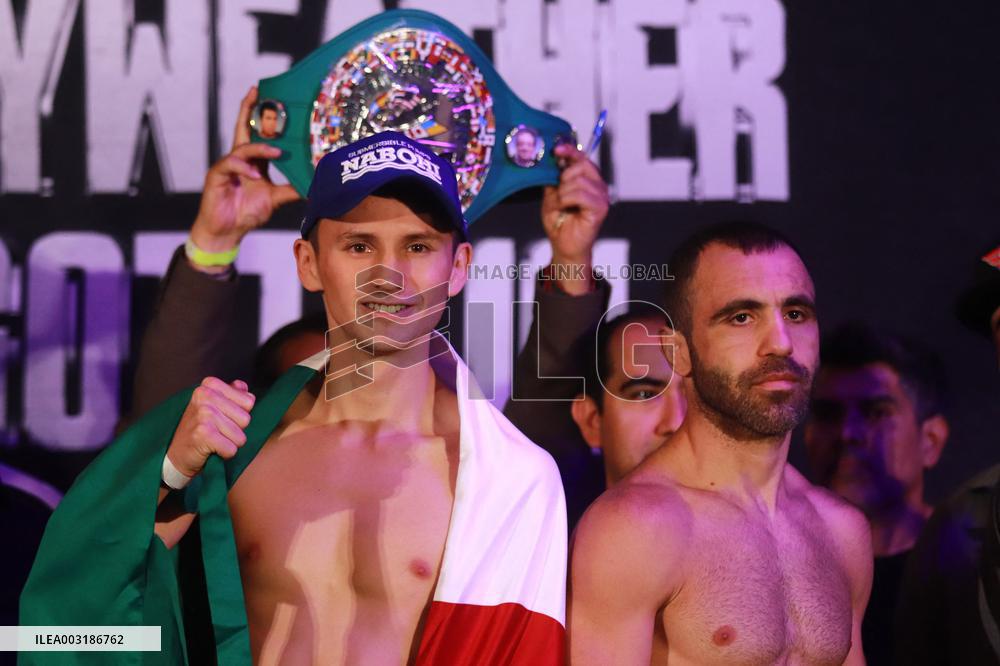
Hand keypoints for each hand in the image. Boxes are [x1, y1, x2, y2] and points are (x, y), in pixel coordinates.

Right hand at [165, 377, 255, 477]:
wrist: (177, 453)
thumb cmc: (200, 428)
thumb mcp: (215, 405)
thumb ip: (233, 394)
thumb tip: (245, 388)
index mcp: (210, 385)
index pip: (249, 402)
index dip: (239, 415)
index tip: (222, 418)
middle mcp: (206, 395)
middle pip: (246, 419)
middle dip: (236, 430)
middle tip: (217, 431)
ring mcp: (203, 414)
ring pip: (240, 436)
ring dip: (230, 443)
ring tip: (214, 440)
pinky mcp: (203, 433)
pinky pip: (231, 449)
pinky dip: (225, 453)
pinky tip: (211, 449)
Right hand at [189, 87, 299, 252]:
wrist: (227, 231)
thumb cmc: (247, 212)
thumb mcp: (275, 198)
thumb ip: (291, 189)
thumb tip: (313, 185)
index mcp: (253, 161)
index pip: (257, 134)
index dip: (261, 116)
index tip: (268, 96)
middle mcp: (239, 159)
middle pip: (243, 129)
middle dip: (249, 110)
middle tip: (258, 93)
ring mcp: (227, 166)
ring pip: (242, 148)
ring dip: (259, 148)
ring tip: (276, 152)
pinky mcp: (217, 175)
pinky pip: (230, 165)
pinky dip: (244, 168)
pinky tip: (256, 175)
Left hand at [541, 144, 609, 292]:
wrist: (564, 245)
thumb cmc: (560, 221)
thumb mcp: (551, 194)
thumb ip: (553, 177)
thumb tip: (551, 160)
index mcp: (588, 179)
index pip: (582, 157)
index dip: (570, 150)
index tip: (557, 150)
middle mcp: (598, 185)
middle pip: (581, 165)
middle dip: (564, 177)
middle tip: (559, 193)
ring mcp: (602, 196)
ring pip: (578, 180)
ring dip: (563, 193)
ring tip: (562, 205)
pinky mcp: (601, 208)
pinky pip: (580, 194)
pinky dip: (567, 200)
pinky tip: (566, 208)